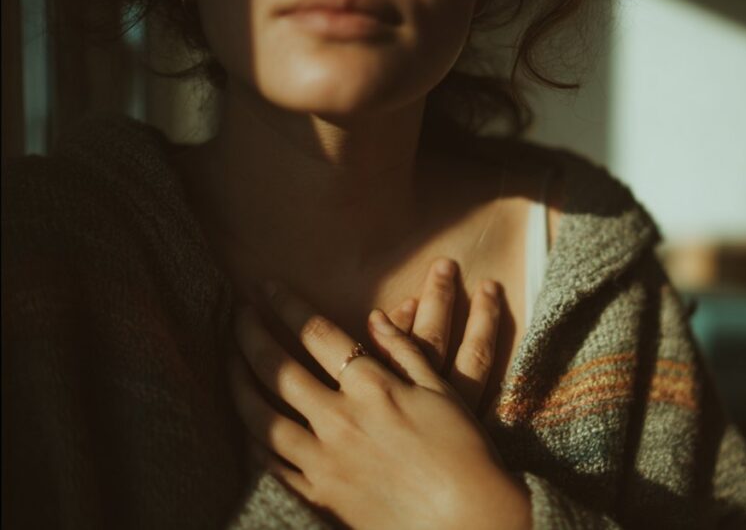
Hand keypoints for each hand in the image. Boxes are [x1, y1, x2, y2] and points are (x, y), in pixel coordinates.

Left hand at [229, 260, 531, 529]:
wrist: (468, 520)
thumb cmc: (465, 452)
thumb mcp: (442, 391)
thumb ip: (405, 351)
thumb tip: (375, 317)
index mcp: (372, 387)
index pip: (315, 334)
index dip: (285, 305)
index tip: (265, 287)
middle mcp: (339, 419)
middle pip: (276, 368)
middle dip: (248, 333)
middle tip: (237, 313)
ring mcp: (324, 460)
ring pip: (260, 415)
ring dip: (237, 381)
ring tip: (229, 360)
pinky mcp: (319, 496)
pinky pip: (270, 464)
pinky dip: (251, 438)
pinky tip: (245, 422)